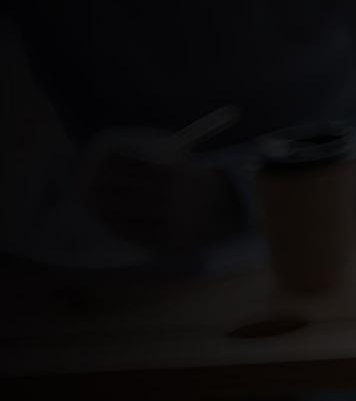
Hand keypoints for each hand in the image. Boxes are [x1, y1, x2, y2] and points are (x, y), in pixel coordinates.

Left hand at [78, 135, 242, 257]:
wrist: (222, 210)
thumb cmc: (194, 184)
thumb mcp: (184, 167)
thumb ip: (157, 165)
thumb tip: (120, 163)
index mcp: (175, 175)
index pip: (137, 167)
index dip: (117, 164)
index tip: (101, 160)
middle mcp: (169, 198)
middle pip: (127, 191)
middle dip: (105, 187)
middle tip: (88, 182)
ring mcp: (165, 220)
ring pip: (128, 214)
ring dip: (106, 208)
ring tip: (92, 201)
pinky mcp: (164, 239)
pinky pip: (134, 233)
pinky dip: (117, 226)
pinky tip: (108, 220)